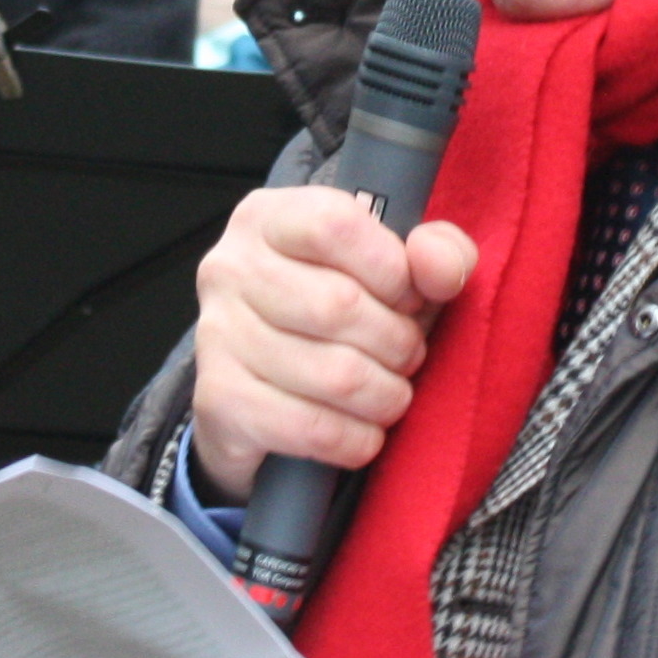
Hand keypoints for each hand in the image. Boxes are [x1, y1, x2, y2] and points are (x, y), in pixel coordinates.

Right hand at [185, 186, 479, 497]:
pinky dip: (356, 438)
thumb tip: (441, 267)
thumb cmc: (340, 320)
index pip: (336, 226)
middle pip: (339, 305)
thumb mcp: (399, 273)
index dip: (392, 269)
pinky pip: (311, 428)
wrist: (269, 399)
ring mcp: (216, 334)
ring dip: (385, 395)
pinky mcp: (220, 400)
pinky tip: (363, 433)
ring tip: (390, 393)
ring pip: (334, 374)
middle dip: (397, 342)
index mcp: (270, 218)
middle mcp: (230, 267)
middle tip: (407, 356)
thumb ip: (438, 254)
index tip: (409, 297)